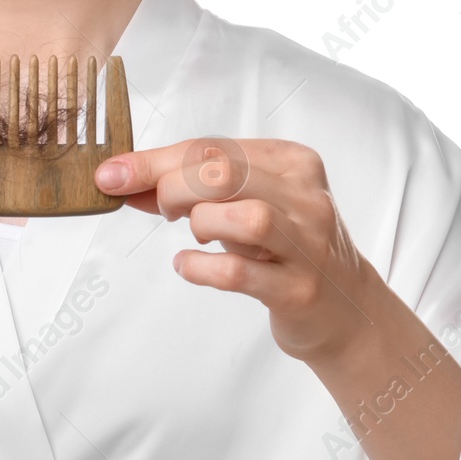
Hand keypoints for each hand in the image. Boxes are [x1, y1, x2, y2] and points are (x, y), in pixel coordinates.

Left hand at [95, 137, 380, 364]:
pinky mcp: (300, 291)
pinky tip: (188, 266)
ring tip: (194, 236)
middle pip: (224, 172)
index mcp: (294, 163)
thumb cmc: (288, 251)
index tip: (111, 175)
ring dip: (201, 223)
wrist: (349, 313)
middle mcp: (306, 198)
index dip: (153, 160)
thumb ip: (194, 190)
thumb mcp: (248, 206)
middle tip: (164, 209)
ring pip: (245, 216)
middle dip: (173, 187)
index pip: (214, 146)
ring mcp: (308, 246)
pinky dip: (202, 267)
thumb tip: (125, 180)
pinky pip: (241, 273)